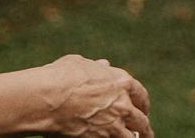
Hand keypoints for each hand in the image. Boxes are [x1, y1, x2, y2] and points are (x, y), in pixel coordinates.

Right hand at [36, 55, 152, 137]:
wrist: (48, 98)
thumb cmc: (60, 77)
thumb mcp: (80, 64)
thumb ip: (95, 67)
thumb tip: (103, 65)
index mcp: (122, 82)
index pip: (140, 95)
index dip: (142, 104)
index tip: (142, 110)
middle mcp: (123, 104)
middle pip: (140, 120)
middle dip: (144, 127)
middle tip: (145, 132)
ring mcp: (113, 124)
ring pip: (132, 136)